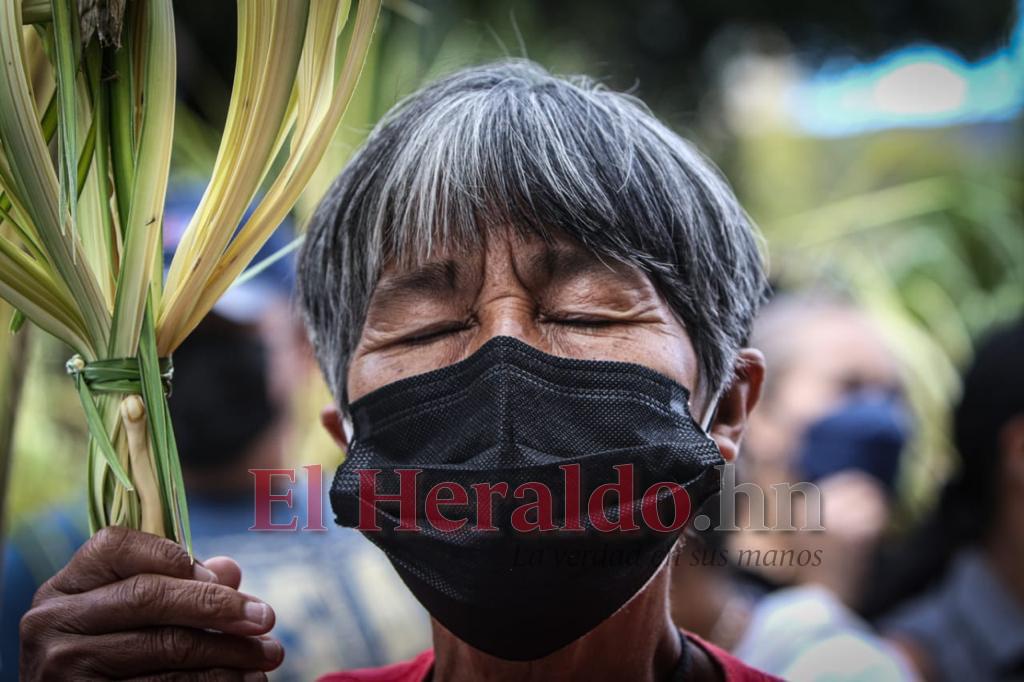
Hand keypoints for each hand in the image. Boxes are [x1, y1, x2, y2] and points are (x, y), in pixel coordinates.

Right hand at [20, 526, 282, 680]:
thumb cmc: (111, 652)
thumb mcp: (128, 613)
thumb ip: (176, 585)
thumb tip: (229, 570)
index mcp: (65, 587)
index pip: (117, 546)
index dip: (176, 558)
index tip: (225, 579)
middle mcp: (54, 622)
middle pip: (149, 597)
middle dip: (218, 606)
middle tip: (266, 617)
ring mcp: (64, 668)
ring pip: (165, 648)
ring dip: (229, 652)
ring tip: (267, 655)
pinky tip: (244, 680)